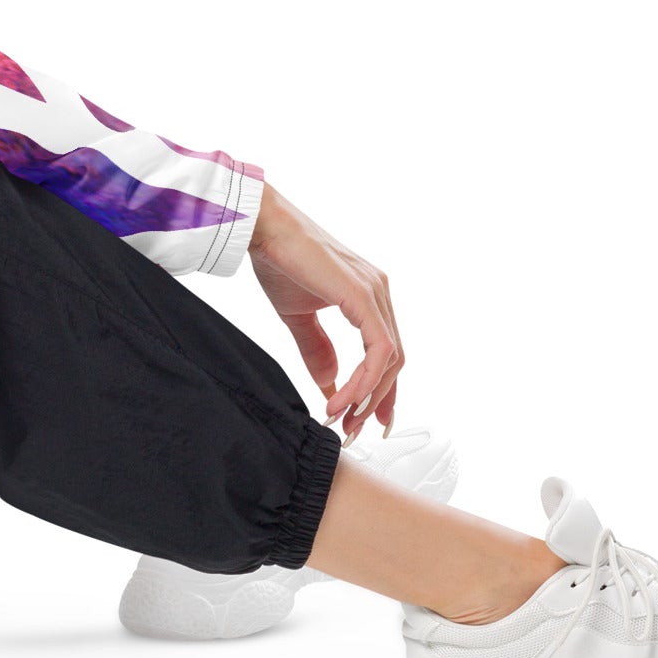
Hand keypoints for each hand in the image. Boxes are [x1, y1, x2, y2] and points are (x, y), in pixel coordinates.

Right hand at [247, 182, 404, 441]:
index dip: (381, 390)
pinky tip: (342, 398)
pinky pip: (378, 350)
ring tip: (342, 417)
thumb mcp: (299, 317)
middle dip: (375, 400)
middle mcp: (379, 292)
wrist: (264, 228)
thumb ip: (317, 351)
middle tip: (354, 429)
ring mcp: (375, 293)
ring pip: (390, 359)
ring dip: (367, 395)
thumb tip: (330, 386)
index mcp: (368, 296)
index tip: (369, 419)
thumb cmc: (279, 260)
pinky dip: (364, 380)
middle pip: (393, 360)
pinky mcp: (364, 297)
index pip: (386, 351)